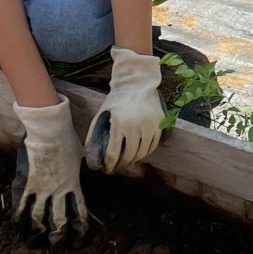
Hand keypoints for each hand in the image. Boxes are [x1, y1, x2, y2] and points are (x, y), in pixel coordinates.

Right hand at [12, 97, 87, 248]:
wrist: (49, 129)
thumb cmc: (66, 139)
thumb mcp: (79, 156)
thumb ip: (79, 169)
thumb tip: (87, 171)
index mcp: (74, 186)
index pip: (79, 214)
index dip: (79, 230)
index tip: (78, 241)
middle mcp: (58, 192)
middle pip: (59, 222)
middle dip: (58, 240)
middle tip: (56, 252)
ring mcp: (41, 189)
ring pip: (39, 218)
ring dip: (37, 234)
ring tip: (34, 245)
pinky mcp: (25, 184)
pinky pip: (21, 205)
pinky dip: (19, 218)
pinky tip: (17, 227)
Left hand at [85, 47, 163, 172]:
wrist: (138, 83)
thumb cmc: (117, 100)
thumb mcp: (103, 114)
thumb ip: (95, 134)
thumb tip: (92, 155)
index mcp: (118, 124)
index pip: (113, 154)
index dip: (109, 165)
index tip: (107, 169)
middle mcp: (135, 126)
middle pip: (129, 156)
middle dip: (121, 164)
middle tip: (116, 165)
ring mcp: (150, 125)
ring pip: (142, 153)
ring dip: (133, 159)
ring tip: (127, 159)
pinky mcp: (160, 124)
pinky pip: (153, 146)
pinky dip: (145, 152)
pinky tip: (138, 152)